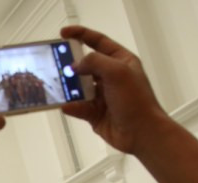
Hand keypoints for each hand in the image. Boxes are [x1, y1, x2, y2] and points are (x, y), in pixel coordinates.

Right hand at [58, 25, 171, 156]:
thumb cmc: (136, 101)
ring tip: (58, 86)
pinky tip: (66, 106)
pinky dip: (72, 106)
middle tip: (56, 63)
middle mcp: (111, 76)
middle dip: (71, 65)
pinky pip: (79, 107)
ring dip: (69, 87)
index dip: (81, 35)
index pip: (98, 42)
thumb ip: (94, 62)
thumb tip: (75, 65)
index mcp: (120, 61)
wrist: (142, 133)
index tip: (63, 33)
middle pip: (86, 65)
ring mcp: (103, 95)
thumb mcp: (117, 72)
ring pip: (79, 87)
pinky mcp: (95, 113)